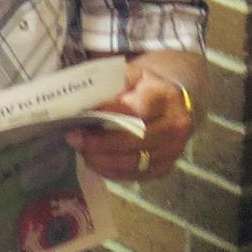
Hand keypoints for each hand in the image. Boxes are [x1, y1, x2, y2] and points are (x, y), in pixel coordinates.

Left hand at [68, 63, 195, 182]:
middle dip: (100, 142)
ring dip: (102, 159)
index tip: (84, 115)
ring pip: (134, 161)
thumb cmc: (140, 89)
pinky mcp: (166, 167)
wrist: (166, 103)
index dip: (109, 114)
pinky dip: (111, 171)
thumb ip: (111, 86)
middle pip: (135, 138)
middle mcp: (177, 124)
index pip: (138, 110)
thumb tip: (82, 104)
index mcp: (166, 96)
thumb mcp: (129, 76)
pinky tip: (95, 162)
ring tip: (82, 150)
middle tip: (74, 138)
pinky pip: (135, 175)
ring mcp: (174, 148)